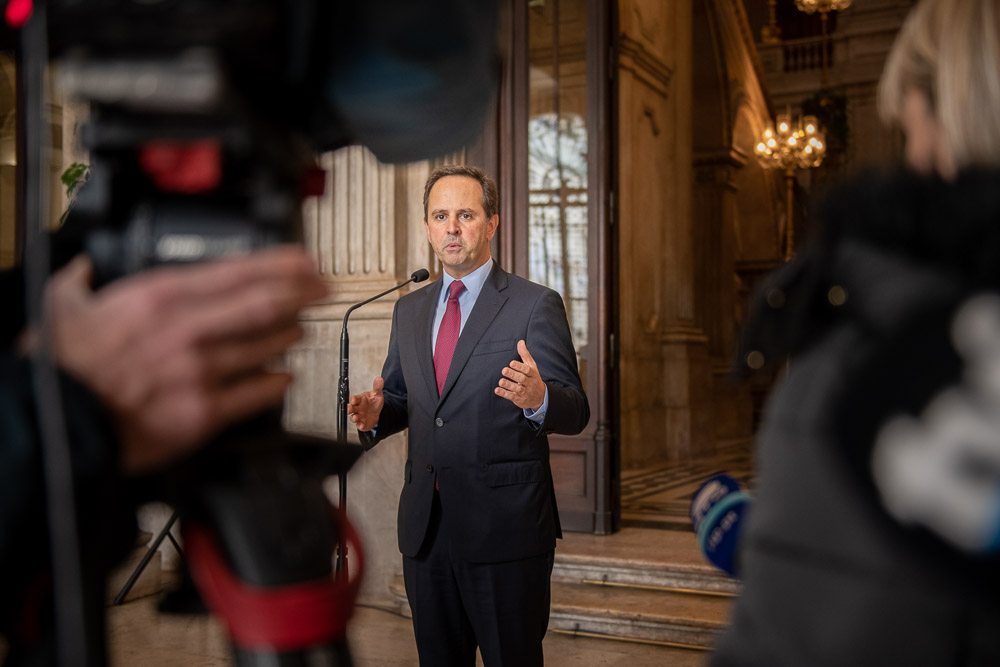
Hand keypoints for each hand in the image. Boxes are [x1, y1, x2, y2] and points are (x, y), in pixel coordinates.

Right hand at [45, 247, 326, 475]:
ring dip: (290, 335)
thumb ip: (83, 281)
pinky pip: (256, 394)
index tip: (307, 260)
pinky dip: (276, 383)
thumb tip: (84, 270)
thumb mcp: (62, 304)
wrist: (57, 423)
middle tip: (322, 289)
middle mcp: (188, 329)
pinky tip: (285, 378)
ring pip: (267, 346)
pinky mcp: (204, 412)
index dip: (283, 264)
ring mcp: (201, 371)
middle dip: (303, 293)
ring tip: (299, 329)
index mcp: (160, 297)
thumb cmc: (60, 368)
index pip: (239, 271)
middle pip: (266, 304)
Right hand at [347, 377, 383, 431]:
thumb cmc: (374, 402)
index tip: (353, 400)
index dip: (353, 399)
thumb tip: (379, 379)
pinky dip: (360, 426)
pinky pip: (360, 425)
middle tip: (349, 409)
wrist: (377, 412)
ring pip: (354, 417)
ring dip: (354, 418)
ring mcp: (359, 416)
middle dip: (349, 409)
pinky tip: (362, 425)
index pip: (354, 398)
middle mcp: (357, 408)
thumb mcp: (377, 394)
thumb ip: (377, 387)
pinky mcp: (362, 423)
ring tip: (356, 418)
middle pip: (351, 408)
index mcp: (360, 400)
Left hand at [495, 339, 545, 410]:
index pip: (527, 370)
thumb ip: (525, 354)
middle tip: (504, 370)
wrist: (540, 397)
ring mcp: (525, 391)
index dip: (519, 367)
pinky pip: (512, 396)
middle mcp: (529, 383)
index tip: (511, 363)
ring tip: (501, 381)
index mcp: (532, 373)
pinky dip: (505, 394)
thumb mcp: (531, 366)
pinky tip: (497, 390)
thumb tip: (520, 342)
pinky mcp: (519, 399)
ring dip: (508, 385)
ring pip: (517, 389)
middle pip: (522, 379)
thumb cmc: (533, 378)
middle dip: (513, 375)